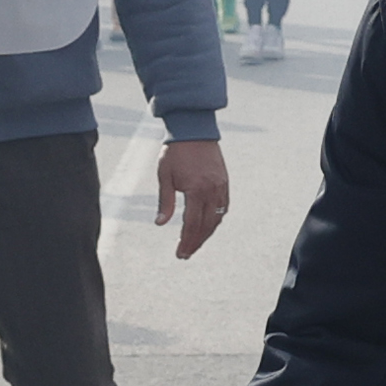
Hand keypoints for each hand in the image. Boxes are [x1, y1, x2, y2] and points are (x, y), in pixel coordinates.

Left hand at [155, 138, 229, 260]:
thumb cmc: (175, 152)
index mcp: (196, 190)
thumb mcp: (165, 176)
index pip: (192, 224)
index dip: (186, 241)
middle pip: (206, 226)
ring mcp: (221, 187)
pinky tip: (208, 227)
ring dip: (206, 234)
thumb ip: (165, 201)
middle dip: (196, 242)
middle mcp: (212, 191)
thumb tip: (160, 224)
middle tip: (186, 254)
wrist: (194, 130)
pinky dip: (216, 220)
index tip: (180, 254)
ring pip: (217, 219)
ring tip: (195, 244)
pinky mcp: (225, 182)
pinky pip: (223, 208)